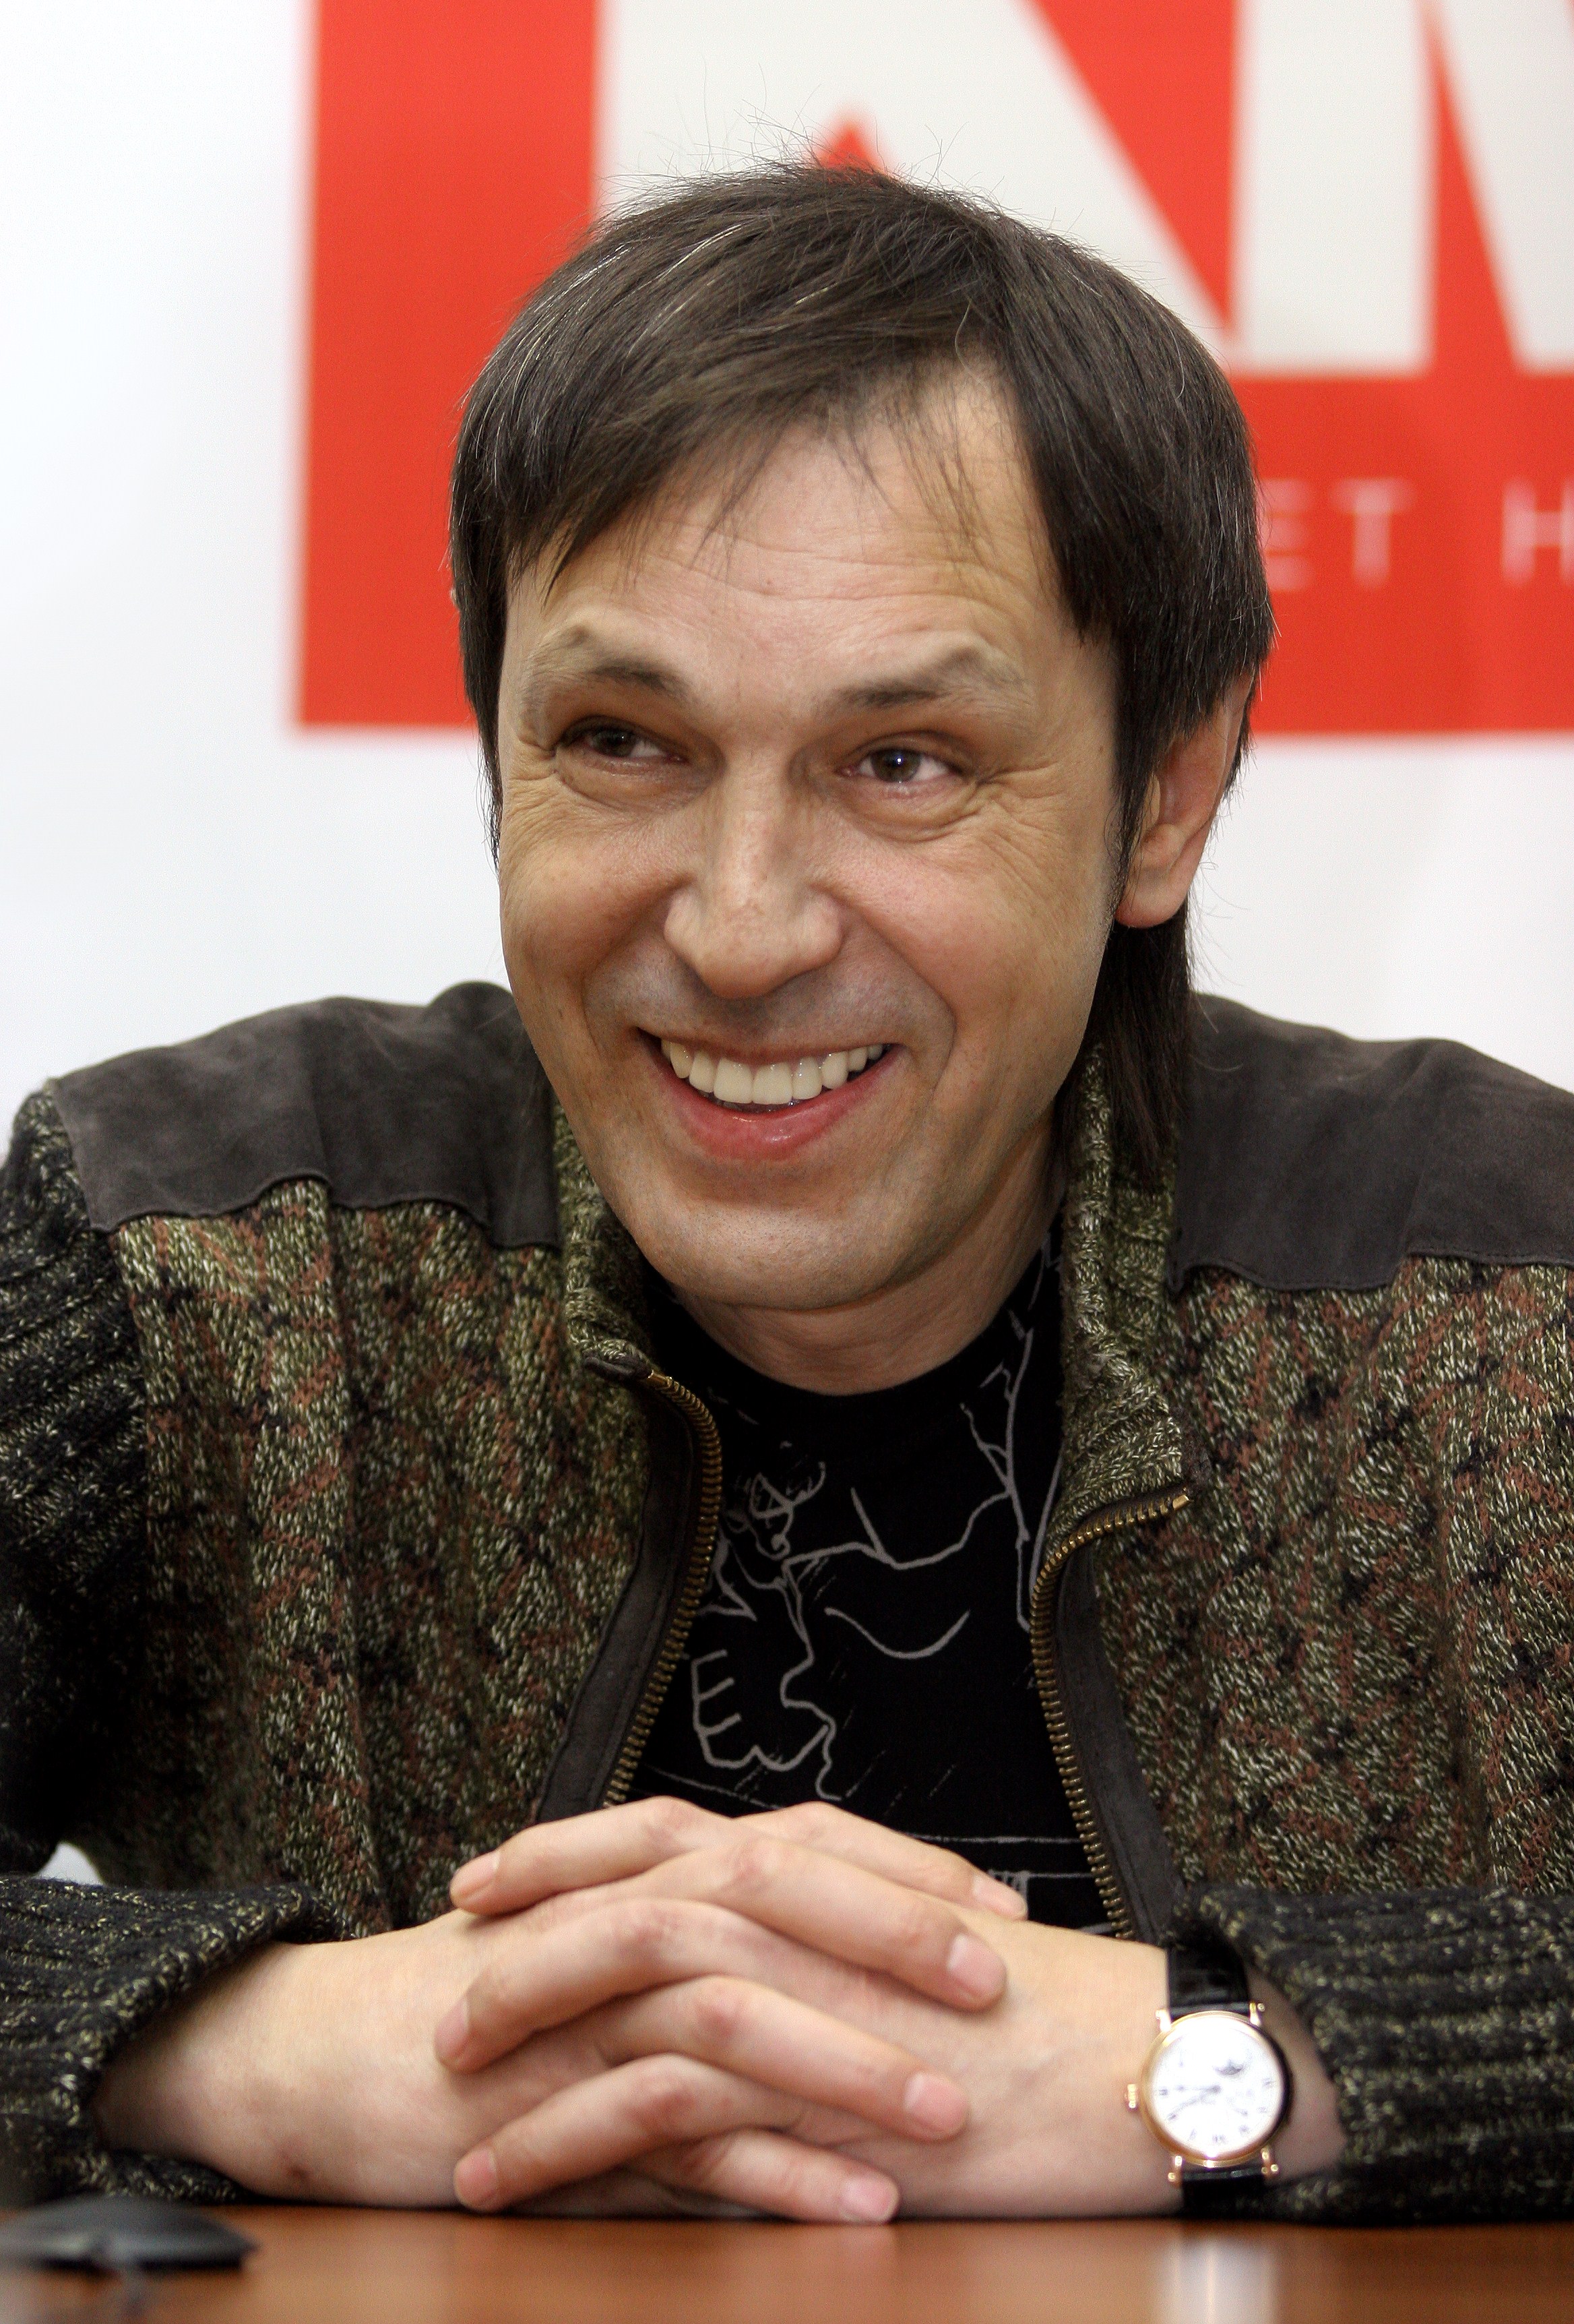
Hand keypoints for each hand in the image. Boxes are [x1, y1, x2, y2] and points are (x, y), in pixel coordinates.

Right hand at [93, 1806, 1018, 2218]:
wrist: (335, 2048)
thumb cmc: (492, 1992)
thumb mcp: (611, 1935)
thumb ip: (712, 1926)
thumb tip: (853, 1938)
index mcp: (651, 1866)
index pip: (799, 1837)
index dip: (904, 1866)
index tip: (1003, 1909)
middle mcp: (624, 1913)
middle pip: (772, 1892)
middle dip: (892, 1933)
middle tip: (997, 1985)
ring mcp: (588, 2007)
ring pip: (731, 2008)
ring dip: (847, 2062)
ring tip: (947, 2113)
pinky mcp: (557, 2102)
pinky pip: (679, 2133)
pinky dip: (772, 2169)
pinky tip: (852, 2205)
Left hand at [443, 1800, 1345, 2215]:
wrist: (1140, 2058)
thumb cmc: (1045, 2015)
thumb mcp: (920, 1949)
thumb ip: (833, 1932)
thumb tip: (766, 1943)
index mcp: (818, 1866)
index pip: (663, 1832)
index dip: (565, 1851)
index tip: (486, 1876)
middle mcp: (794, 1909)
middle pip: (619, 1899)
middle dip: (518, 1942)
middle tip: (438, 1988)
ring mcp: (798, 1991)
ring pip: (619, 2002)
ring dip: (523, 2062)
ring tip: (453, 2119)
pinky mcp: (806, 2087)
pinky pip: (654, 2109)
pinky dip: (568, 2142)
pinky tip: (512, 2182)